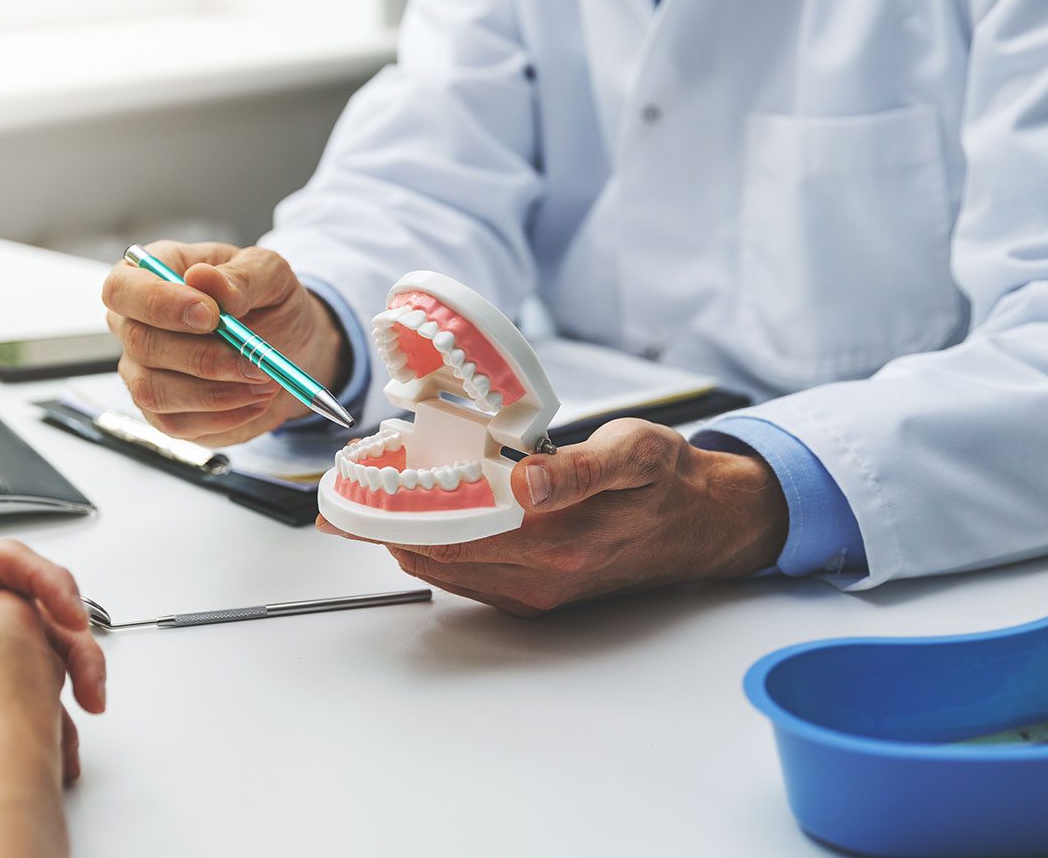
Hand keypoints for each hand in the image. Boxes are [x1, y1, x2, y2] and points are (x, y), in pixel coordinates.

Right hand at [102, 240, 351, 445]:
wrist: (289, 348)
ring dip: (216, 393)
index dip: (160, 303)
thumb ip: (241, 275)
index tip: (211, 315)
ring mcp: (142, 371)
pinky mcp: (161, 411)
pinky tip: (255, 400)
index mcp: (151, 276)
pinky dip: (222, 416)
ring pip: (154, 391)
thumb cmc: (269, 303)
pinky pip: (176, 423)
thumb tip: (203, 278)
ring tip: (264, 381)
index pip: (123, 288)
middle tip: (255, 361)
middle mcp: (135, 324)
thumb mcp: (270, 275)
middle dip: (204, 358)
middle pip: (141, 344)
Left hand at [318, 419, 788, 615]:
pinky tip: (421, 521)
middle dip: (384, 525)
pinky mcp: (536, 596)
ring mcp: (535, 592)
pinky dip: (433, 550)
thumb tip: (527, 483)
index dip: (392, 511)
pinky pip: (466, 577)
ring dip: (403, 538)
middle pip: (433, 554)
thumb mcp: (634, 452)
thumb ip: (577, 468)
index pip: (448, 530)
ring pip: (444, 569)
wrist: (703, 524)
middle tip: (344, 493)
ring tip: (370, 502)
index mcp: (556, 539)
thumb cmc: (665, 480)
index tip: (352, 488)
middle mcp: (539, 576)